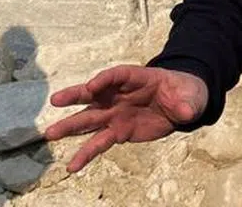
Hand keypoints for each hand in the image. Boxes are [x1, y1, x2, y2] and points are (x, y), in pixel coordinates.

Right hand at [44, 65, 207, 171]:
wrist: (182, 105)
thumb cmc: (183, 92)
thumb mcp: (191, 95)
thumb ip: (186, 103)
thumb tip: (186, 112)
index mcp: (137, 78)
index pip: (117, 75)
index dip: (104, 79)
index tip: (92, 87)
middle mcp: (120, 95)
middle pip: (94, 93)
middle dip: (75, 95)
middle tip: (56, 100)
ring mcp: (116, 114)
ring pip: (89, 119)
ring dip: (70, 126)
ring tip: (50, 134)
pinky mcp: (118, 132)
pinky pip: (99, 142)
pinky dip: (86, 154)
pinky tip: (72, 166)